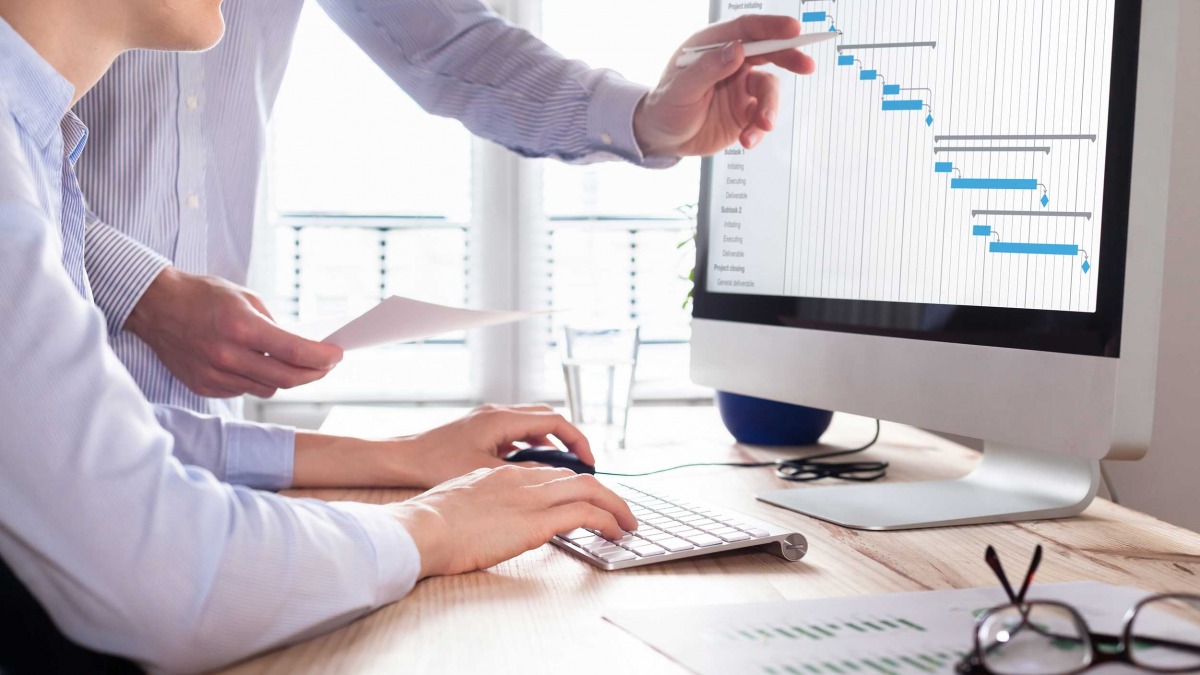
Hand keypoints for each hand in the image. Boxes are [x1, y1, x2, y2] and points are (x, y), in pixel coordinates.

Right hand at [126, 266, 342, 397]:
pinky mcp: (204, 386)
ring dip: (285, 377)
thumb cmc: (202, 295)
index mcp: (241, 327)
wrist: (155, 307)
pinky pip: (244, 390)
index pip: (295, 352)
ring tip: (292, 363)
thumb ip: (274, 325)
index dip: (323, 357)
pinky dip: (256, 380)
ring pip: (267, 388)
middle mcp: (227, 356)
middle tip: (326, 365)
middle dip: (314, 373)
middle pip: (287, 378)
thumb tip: (300, 347)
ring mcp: (214, 375)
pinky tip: (257, 365)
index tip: (337, 355)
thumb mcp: (246, 298)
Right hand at [389, 466, 636, 577]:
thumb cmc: (427, 525)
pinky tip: (616, 532)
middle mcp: (520, 479)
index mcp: (500, 474)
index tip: (584, 499)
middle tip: (618, 510)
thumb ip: (480, 505)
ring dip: (614, 506)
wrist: (420, 529)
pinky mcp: (537, 521)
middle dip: (602, 493)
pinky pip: (586, 514)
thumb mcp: (458, 504)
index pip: (548, 474)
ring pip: (589, 490)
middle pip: (575, 478)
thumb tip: (486, 521)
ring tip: (627, 523)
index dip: (571, 486)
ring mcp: (530, 498)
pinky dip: (607, 520)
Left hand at [390, 404, 594, 488]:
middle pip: (547, 418)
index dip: (577, 441)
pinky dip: (530, 445)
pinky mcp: (480, 429)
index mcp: (502, 419)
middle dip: (569, 439)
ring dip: (549, 442)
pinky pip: (516, 432)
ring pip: (531, 424)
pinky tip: (530, 468)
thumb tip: (554, 481)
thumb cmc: (435, 464)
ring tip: (562, 469)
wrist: (402, 459)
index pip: (555, 421)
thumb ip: (521, 474)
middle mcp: (497, 413)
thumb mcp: (485, 473)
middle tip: (583, 464)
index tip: (589, 462)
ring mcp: (488, 419)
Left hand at [633, 15, 816, 156]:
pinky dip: (759, 129)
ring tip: (762, 126)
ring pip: (769, 90)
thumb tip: (736, 50)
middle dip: (789, 57)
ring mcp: (740, 87)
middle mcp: (731, 63)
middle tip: (806, 66)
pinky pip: (762, 117)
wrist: (663, 138)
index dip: (771, 27)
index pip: (746, 29)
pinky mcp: (745, 111)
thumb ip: (708, 69)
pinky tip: (747, 140)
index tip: (793, 30)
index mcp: (713, 46)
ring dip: (770, 108)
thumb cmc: (666, 106)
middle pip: (768, 52)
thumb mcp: (680, 88)